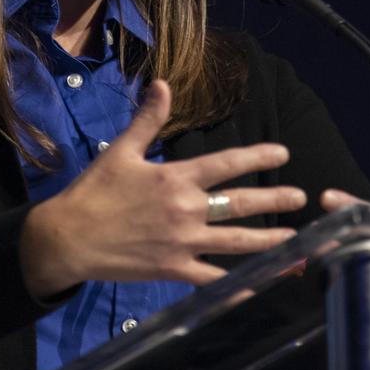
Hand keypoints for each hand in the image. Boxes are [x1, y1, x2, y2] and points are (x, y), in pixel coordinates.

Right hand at [19, 80, 306, 296]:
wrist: (68, 238)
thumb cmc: (95, 192)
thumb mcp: (122, 150)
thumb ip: (148, 120)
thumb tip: (162, 83)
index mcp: (176, 179)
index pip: (226, 163)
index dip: (258, 156)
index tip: (283, 153)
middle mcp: (185, 210)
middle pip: (240, 204)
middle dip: (274, 200)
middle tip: (300, 197)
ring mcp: (182, 243)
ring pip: (235, 243)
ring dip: (268, 240)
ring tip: (294, 239)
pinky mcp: (173, 270)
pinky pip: (211, 279)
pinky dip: (236, 285)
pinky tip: (258, 286)